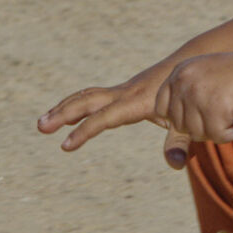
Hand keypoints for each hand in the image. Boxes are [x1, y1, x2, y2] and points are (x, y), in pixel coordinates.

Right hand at [41, 62, 190, 166]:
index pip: (104, 118)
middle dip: (63, 114)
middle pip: (87, 101)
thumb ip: (179, 143)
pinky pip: (94, 96)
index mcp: (137, 102)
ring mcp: (122, 90)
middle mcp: (125, 93)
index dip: (84, 132)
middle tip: (41, 127)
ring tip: (43, 122)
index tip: (65, 146)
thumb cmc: (189, 97)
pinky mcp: (123, 90)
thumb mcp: (187, 123)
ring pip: (87, 96)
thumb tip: (175, 165)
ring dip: (63, 107)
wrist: (191, 66)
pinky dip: (76, 103)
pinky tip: (65, 114)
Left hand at [152, 52, 232, 147]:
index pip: (162, 109)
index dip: (183, 117)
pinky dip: (231, 131)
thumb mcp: (208, 85)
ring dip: (219, 128)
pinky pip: (217, 137)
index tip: (205, 109)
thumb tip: (172, 160)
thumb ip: (186, 106)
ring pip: (197, 134)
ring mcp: (197, 94)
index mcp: (179, 72)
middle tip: (225, 106)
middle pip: (180, 126)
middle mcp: (183, 81)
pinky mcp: (214, 107)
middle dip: (204, 124)